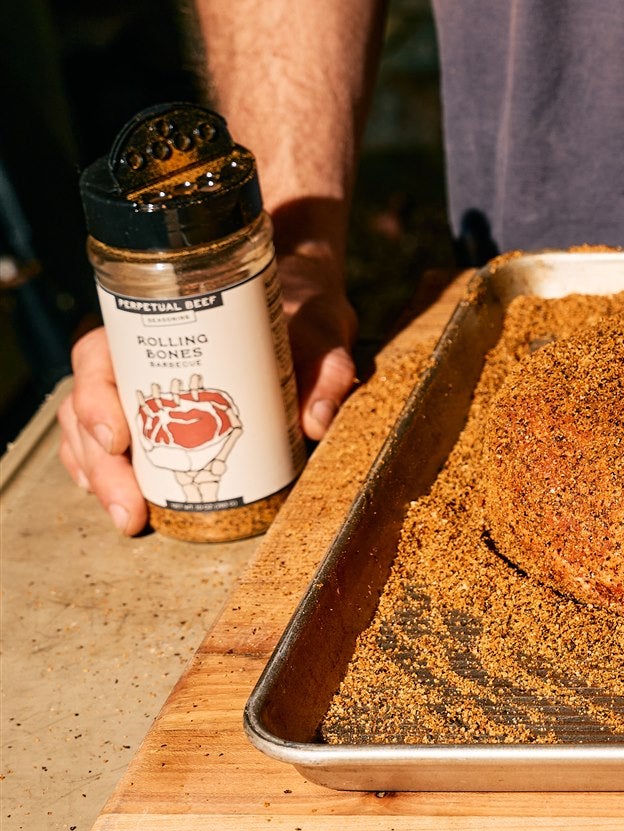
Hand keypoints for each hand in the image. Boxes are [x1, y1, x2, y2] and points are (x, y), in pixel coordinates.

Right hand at [56, 244, 356, 533]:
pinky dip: (106, 476)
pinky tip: (122, 503)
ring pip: (89, 432)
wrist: (307, 314)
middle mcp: (135, 356)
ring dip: (100, 478)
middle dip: (100, 463)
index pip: (98, 356)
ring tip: (127, 515)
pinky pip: (107, 447)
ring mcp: (138, 388)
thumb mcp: (323, 330)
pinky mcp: (154, 419)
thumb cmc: (304, 315)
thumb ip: (328, 369)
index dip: (95, 401)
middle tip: (127, 505)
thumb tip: (316, 421)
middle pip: (87, 406)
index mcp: (160, 325)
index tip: (118, 439)